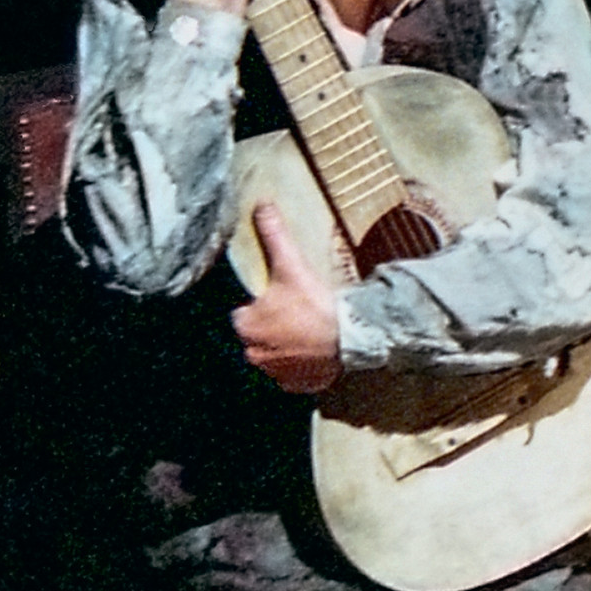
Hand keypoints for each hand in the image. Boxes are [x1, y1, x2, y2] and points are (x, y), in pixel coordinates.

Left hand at [232, 204, 340, 392]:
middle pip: (258, 335)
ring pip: (274, 355)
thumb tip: (261, 205)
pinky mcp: (295, 385)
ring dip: (285, 346)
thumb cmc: (313, 303)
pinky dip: (300, 364)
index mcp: (244, 325)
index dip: (261, 305)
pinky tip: (314, 350)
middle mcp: (252, 353)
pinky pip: (292, 374)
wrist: (346, 337)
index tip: (281, 299)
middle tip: (296, 313)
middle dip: (272, 326)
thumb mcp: (290, 264)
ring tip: (307, 331)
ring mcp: (274, 373)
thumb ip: (273, 234)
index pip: (243, 313)